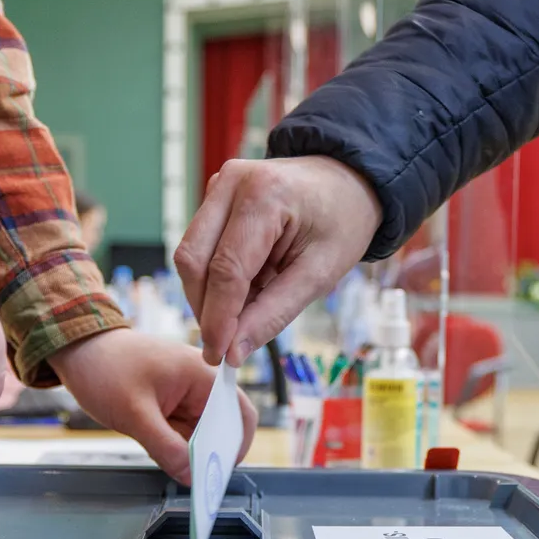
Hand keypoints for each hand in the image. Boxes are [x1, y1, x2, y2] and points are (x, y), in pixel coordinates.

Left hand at [50, 329, 257, 482]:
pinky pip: (184, 432)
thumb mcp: (134, 414)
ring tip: (169, 460)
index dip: (234, 446)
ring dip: (190, 451)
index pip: (240, 415)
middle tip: (192, 477)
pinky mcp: (172, 404)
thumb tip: (190, 476)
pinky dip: (176, 445)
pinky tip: (161, 452)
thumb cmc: (105, 368)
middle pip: (222, 428)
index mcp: (202, 375)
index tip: (217, 474)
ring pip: (201, 434)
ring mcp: (186, 395)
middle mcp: (201, 384)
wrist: (78, 350)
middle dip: (209, 453)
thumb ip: (165, 447)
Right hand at [174, 156, 380, 366]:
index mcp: (265, 196)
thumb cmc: (342, 221)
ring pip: (190, 256)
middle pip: (193, 261)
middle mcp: (232, 183)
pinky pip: (199, 248)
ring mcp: (220, 186)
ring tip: (248, 308)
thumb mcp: (319, 275)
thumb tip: (233, 351)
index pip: (225, 269)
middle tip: (226, 344)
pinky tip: (247, 287)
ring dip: (210, 294)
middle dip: (205, 308)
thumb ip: (273, 313)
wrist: (349, 183)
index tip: (219, 355)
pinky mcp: (215, 198)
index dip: (218, 318)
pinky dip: (216, 279)